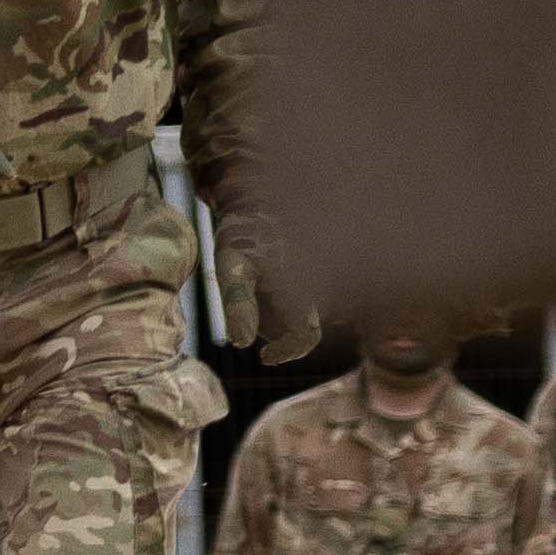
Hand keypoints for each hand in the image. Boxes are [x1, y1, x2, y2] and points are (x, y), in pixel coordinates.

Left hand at [219, 213, 330, 363]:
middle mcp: (322, 286)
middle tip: (251, 286)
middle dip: (273, 320)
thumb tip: (241, 343)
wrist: (258, 198)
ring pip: (299, 312)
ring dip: (278, 305)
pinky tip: (270, 267)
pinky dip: (284, 292)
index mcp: (306, 288)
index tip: (263, 356)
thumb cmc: (243, 234)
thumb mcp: (232, 267)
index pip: (306, 338)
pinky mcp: (319, 274)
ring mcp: (323, 281)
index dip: (288, 352)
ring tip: (260, 268)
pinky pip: (300, 298)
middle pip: (297, 326)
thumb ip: (239, 305)